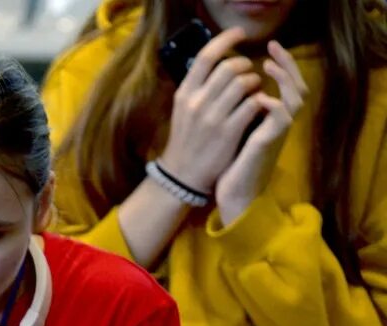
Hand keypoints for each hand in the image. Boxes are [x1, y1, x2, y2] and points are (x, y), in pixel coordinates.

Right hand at [159, 28, 262, 193]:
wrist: (183, 174)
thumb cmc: (187, 139)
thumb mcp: (183, 110)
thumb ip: (198, 88)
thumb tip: (218, 63)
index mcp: (184, 94)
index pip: (205, 57)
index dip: (225, 40)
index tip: (239, 34)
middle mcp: (196, 103)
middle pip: (229, 67)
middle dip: (245, 64)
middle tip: (249, 70)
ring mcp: (213, 118)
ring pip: (244, 83)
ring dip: (255, 82)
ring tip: (254, 89)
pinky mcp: (229, 132)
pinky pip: (252, 104)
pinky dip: (259, 100)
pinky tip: (258, 105)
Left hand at [216, 41, 308, 224]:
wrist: (233, 196)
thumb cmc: (231, 166)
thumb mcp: (236, 132)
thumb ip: (241, 111)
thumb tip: (231, 87)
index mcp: (272, 120)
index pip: (287, 86)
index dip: (282, 66)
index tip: (267, 50)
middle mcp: (279, 125)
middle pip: (297, 86)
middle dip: (287, 65)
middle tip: (273, 47)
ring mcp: (276, 134)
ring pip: (294, 99)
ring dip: (283, 80)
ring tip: (268, 66)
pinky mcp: (267, 144)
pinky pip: (280, 119)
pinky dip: (273, 105)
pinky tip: (261, 97)